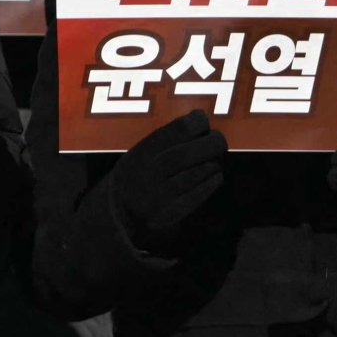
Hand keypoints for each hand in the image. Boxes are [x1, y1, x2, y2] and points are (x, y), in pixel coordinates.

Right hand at [104, 107, 229, 249]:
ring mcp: (156, 198)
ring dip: (211, 164)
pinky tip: (216, 177)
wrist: (118, 215)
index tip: (203, 120)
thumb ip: (164, 139)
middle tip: (219, 141)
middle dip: (208, 145)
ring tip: (216, 159)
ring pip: (191, 176)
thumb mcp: (140, 154)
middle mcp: (145, 175)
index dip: (194, 123)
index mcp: (138, 154)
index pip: (170, 133)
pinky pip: (194, 198)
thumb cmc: (137, 176)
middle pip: (182, 156)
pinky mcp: (166, 216)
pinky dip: (209, 184)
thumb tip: (200, 121)